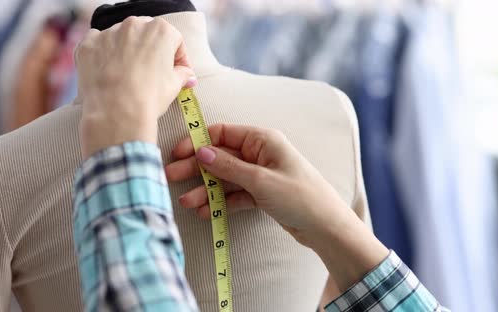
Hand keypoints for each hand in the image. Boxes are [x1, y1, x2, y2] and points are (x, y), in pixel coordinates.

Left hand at [75, 16, 196, 158]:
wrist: (117, 113)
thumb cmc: (149, 98)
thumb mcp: (174, 86)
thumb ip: (182, 74)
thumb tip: (187, 75)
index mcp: (161, 31)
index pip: (175, 40)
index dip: (179, 58)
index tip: (179, 72)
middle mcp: (134, 25)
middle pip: (146, 34)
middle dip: (150, 51)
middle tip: (152, 73)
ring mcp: (109, 33)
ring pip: (121, 38)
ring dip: (126, 52)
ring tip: (128, 76)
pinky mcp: (89, 44)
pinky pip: (98, 44)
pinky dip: (103, 55)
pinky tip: (108, 73)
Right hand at [166, 124, 388, 290]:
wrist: (326, 227)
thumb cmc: (300, 196)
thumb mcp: (261, 180)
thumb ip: (229, 167)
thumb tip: (201, 152)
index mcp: (263, 140)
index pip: (223, 134)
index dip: (198, 142)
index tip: (177, 154)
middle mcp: (260, 154)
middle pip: (220, 157)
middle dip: (196, 168)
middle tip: (171, 178)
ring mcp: (260, 175)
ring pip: (225, 178)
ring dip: (206, 190)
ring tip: (187, 203)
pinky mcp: (261, 194)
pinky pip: (235, 194)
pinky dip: (221, 202)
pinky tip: (205, 212)